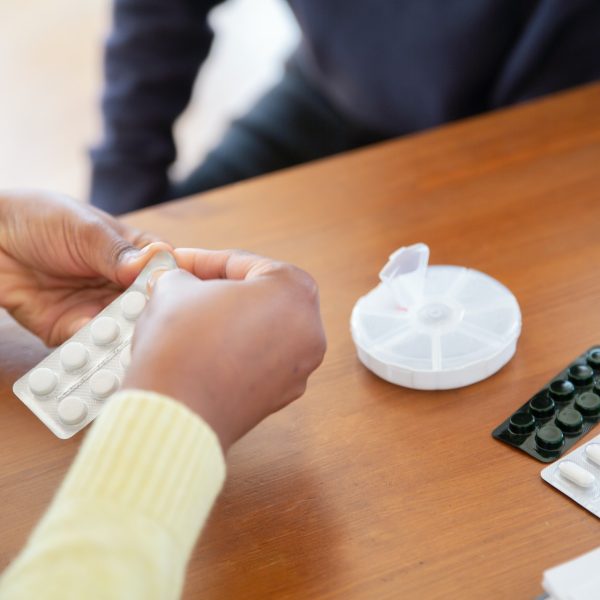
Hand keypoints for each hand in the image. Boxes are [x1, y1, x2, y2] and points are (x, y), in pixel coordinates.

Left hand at [0, 189, 170, 345]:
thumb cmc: (42, 219)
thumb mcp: (85, 230)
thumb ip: (119, 252)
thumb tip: (158, 261)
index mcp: (138, 257)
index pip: (169, 274)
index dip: (178, 287)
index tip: (182, 298)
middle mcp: (124, 288)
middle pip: (149, 311)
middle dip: (152, 322)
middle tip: (155, 331)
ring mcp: (99, 311)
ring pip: (123, 334)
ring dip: (124, 342)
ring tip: (127, 348)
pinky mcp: (71, 330)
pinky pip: (88, 347)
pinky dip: (93, 351)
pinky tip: (95, 351)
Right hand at [124, 249, 326, 450]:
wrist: (175, 411)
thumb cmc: (182, 342)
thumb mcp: (175, 287)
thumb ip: (184, 276)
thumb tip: (181, 282)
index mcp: (295, 290)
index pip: (242, 263)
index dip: (200, 260)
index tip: (177, 262)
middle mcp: (309, 329)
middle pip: (258, 297)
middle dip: (218, 291)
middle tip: (185, 288)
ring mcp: (299, 367)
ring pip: (259, 331)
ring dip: (226, 322)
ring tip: (188, 318)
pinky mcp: (280, 397)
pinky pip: (257, 362)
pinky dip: (233, 352)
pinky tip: (201, 350)